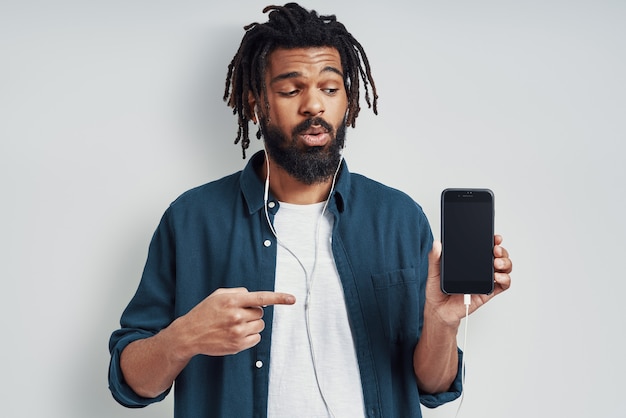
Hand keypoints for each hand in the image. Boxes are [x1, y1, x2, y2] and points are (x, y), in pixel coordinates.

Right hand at [173, 287, 295, 357]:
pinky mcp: (238, 345)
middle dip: (252, 313)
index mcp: (232, 301)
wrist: (189, 334)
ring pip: (260, 325)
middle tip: (237, 315)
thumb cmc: (205, 312)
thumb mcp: (219, 295)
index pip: (260, 298)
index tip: (292, 299)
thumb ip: (238, 293)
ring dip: (252, 324)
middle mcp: (236, 316)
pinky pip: (256, 338)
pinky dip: (250, 335)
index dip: (279, 298)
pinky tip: (236, 334)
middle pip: (261, 313)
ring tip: (234, 325)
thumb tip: (256, 297)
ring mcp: (237, 332)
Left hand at [424, 235, 511, 326]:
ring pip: (503, 269)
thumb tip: (437, 244)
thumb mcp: (434, 271)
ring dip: (505, 263)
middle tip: (495, 250)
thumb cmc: (437, 290)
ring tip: (496, 263)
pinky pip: (502, 285)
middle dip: (502, 251)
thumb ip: (435, 258)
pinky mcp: (487, 292)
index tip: (494, 237)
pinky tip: (498, 277)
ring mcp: (485, 280)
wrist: (439, 310)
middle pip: (498, 256)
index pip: (484, 247)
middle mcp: (480, 269)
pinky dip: (505, 279)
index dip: (493, 241)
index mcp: (469, 261)